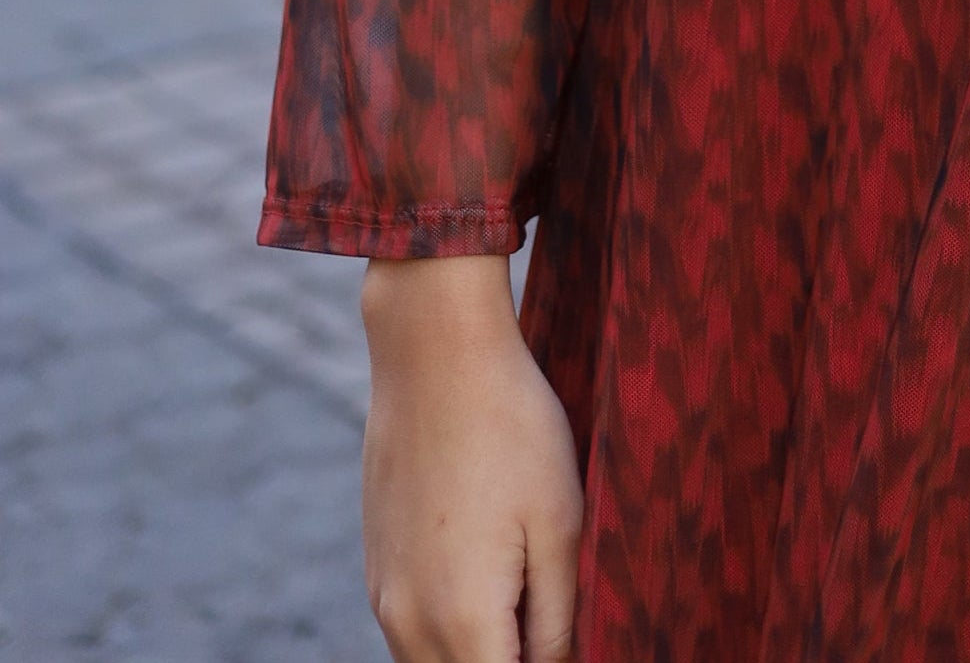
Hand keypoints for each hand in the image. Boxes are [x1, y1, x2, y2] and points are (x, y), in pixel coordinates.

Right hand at [360, 253, 583, 662]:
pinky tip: (495, 578)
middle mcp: (408, 623)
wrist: (434, 354)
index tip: (573, 647)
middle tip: (556, 626)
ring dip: (481, 652)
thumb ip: (558, 618)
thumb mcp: (561, 523)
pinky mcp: (378, 568)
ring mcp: (385, 597)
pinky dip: (453, 631)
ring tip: (532, 605)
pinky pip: (413, 632)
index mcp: (463, 622)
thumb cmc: (511, 428)